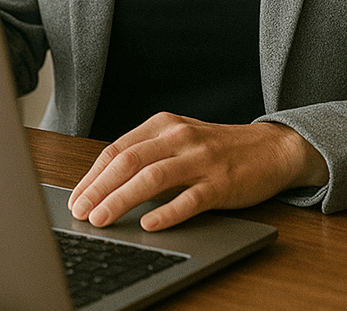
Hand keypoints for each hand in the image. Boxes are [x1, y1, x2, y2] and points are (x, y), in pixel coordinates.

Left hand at [67, 112, 327, 231]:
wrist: (271, 148)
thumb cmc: (218, 148)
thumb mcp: (180, 140)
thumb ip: (148, 155)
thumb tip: (104, 186)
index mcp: (164, 124)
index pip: (118, 149)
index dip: (92, 175)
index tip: (76, 198)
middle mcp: (180, 136)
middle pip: (128, 161)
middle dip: (98, 189)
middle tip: (80, 213)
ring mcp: (201, 159)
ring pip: (152, 178)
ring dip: (121, 200)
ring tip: (101, 220)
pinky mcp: (221, 182)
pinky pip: (189, 199)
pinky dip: (166, 212)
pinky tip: (148, 223)